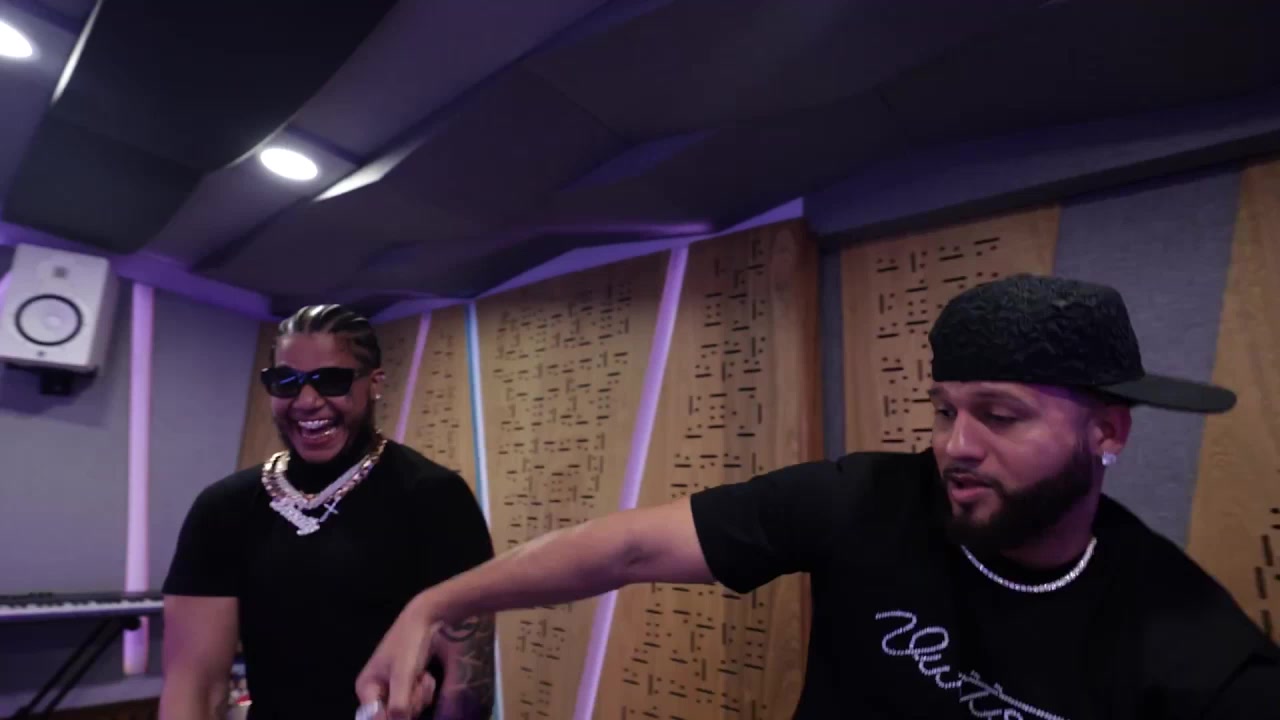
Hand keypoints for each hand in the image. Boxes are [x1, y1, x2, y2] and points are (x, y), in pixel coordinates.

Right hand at [355, 594, 441, 719]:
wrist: (425, 619)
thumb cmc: (409, 644)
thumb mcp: (403, 676)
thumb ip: (399, 704)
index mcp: (366, 688)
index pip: (375, 718)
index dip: (393, 719)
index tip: (407, 709)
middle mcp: (375, 691)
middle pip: (394, 715)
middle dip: (411, 702)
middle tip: (417, 684)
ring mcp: (391, 687)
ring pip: (408, 708)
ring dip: (420, 695)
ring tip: (421, 676)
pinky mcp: (405, 684)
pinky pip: (415, 699)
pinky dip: (424, 689)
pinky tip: (425, 675)